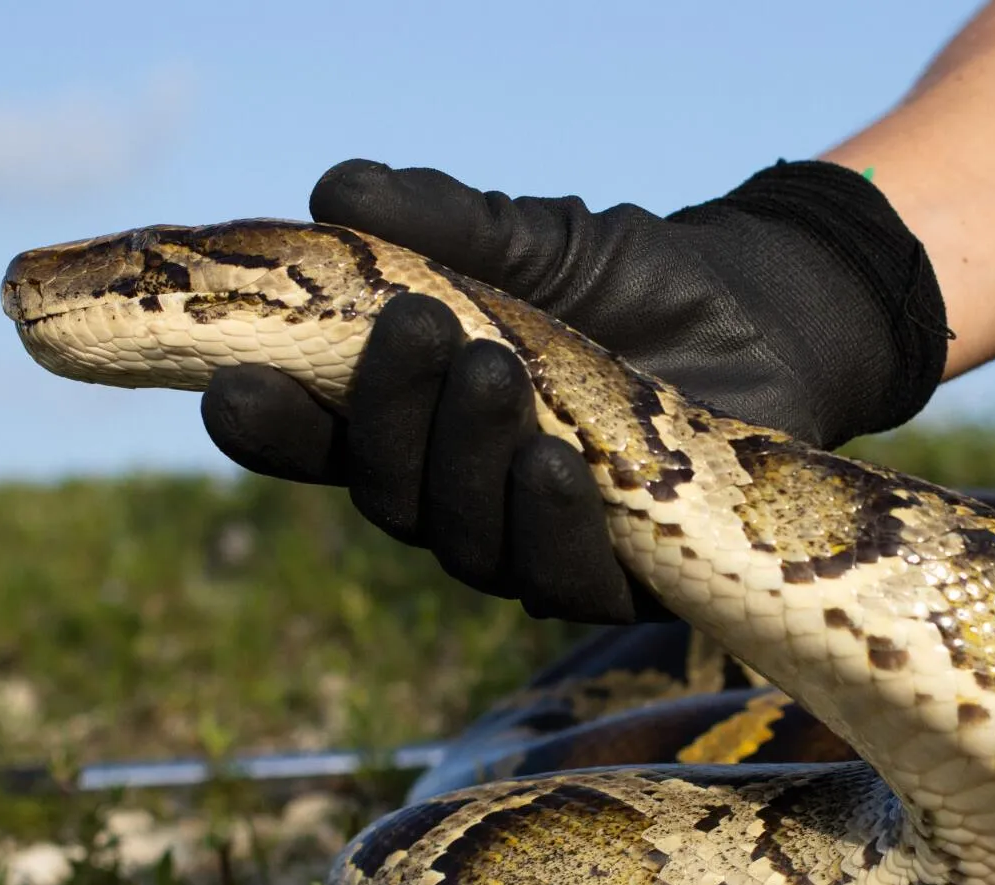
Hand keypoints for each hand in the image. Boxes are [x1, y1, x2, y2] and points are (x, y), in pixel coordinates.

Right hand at [202, 158, 949, 622]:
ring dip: (470, 463)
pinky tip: (557, 463)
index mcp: (413, 425)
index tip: (232, 388)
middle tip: (419, 327)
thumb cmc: (630, 282)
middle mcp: (458, 497)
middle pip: (388, 494)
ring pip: (466, 544)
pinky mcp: (621, 582)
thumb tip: (339, 191)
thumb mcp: (536, 241)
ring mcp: (534, 546)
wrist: (763, 319)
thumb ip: (445, 223)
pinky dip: (552, 525)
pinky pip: (564, 582)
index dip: (268, 428)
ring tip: (496, 374)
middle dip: (391, 414)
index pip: (315, 442)